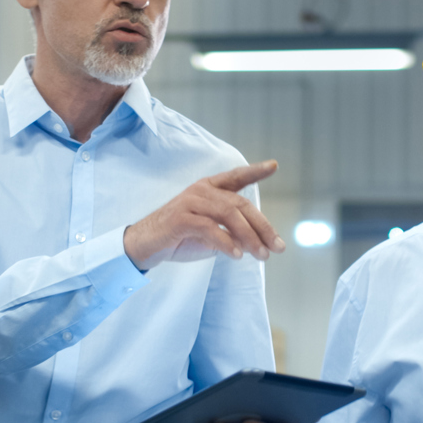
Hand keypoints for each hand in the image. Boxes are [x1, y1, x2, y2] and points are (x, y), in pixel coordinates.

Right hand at [123, 161, 284, 270]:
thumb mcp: (211, 234)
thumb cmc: (180, 237)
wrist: (145, 245)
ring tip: (261, 255)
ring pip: (229, 215)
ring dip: (249, 237)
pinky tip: (237, 255)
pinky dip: (226, 243)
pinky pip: (210, 228)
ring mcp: (190, 202)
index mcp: (209, 189)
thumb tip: (258, 243)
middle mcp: (201, 190)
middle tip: (277, 247)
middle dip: (262, 227)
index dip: (255, 171)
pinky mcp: (181, 218)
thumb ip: (232, 233)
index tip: (273, 166)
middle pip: (240, 204)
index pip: (236, 177)